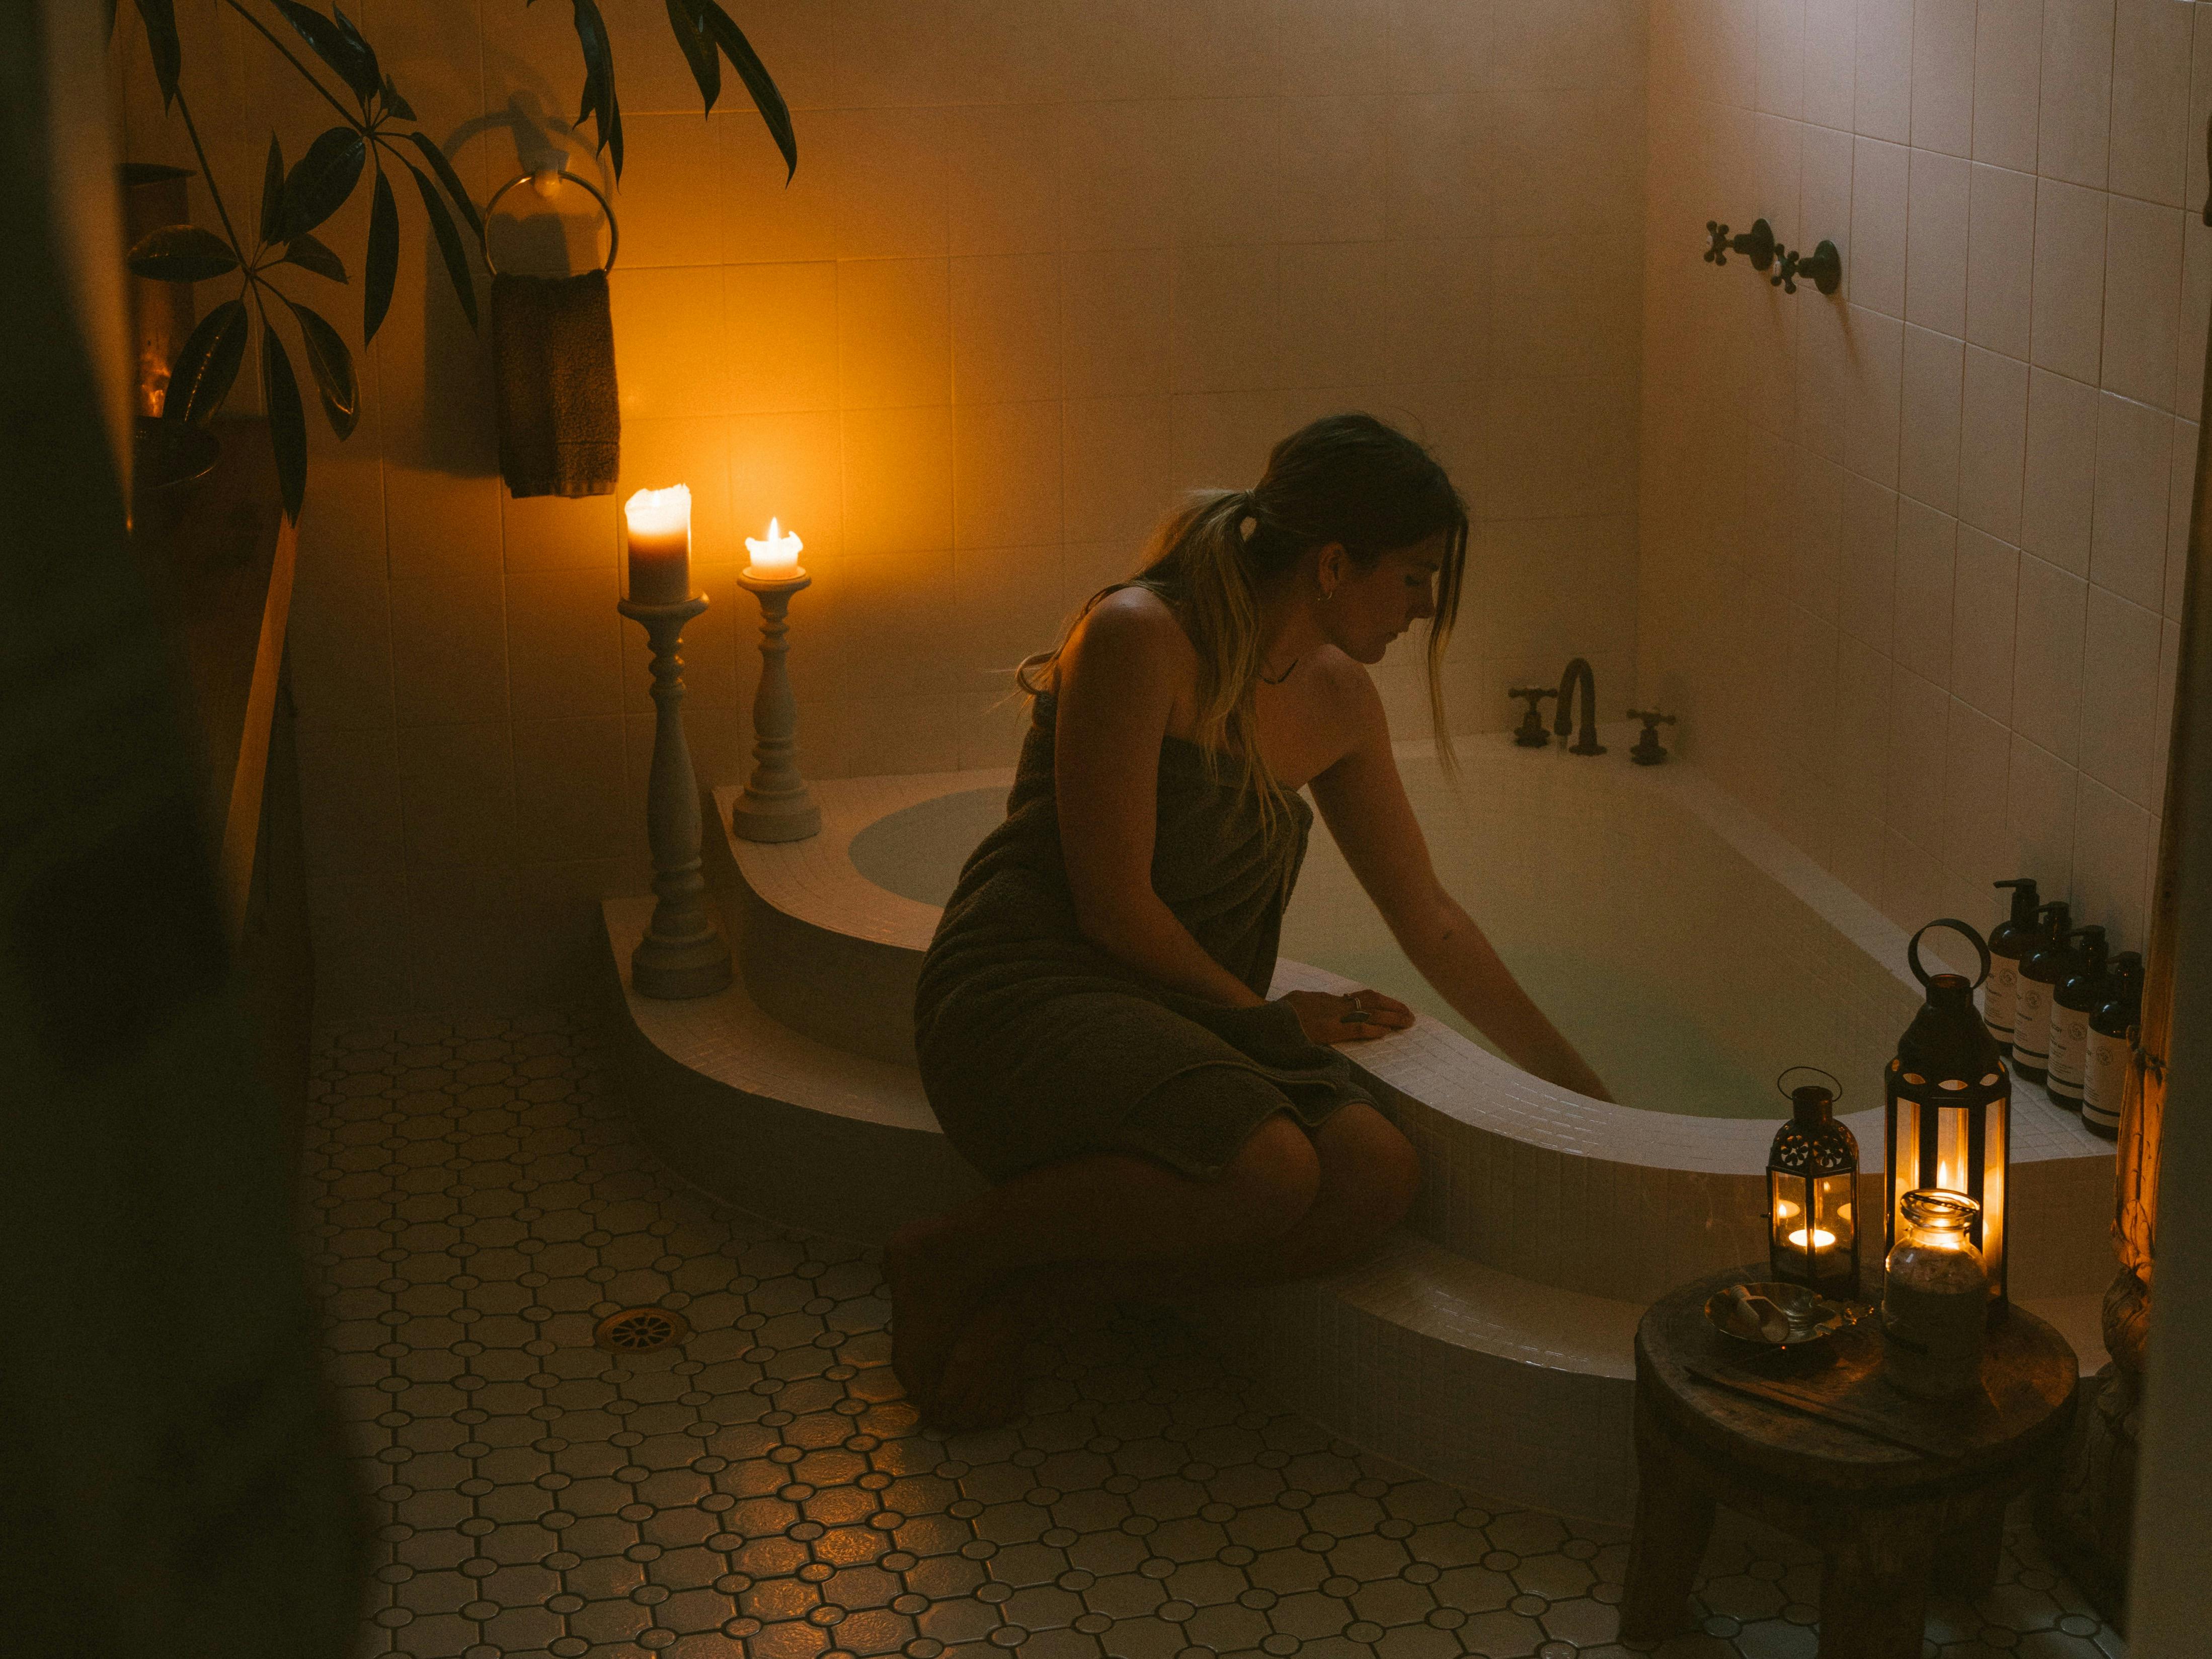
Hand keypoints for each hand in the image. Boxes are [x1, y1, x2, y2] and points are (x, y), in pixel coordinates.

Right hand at [1279, 988, 1414, 1045]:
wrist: (1261, 1020)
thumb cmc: (1276, 1017)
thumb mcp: (1296, 1006)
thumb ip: (1311, 1008)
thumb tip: (1316, 1010)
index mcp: (1326, 1001)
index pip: (1360, 997)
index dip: (1381, 1001)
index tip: (1396, 1006)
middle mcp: (1331, 1005)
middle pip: (1370, 1000)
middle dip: (1393, 1007)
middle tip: (1410, 1015)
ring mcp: (1329, 1016)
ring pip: (1367, 1012)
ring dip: (1390, 1017)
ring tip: (1407, 1021)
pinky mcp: (1325, 1030)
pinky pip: (1353, 1028)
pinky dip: (1370, 1030)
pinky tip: (1384, 1033)